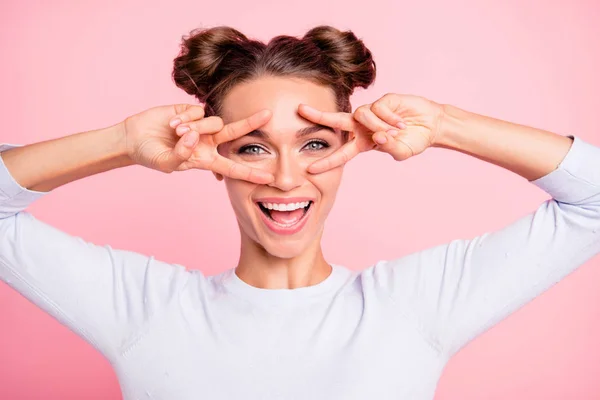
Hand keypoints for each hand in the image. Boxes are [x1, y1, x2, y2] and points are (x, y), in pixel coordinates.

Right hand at [122, 104, 273, 183]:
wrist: (133, 138)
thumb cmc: (150, 155)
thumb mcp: (165, 164)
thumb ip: (181, 155)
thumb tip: (194, 137)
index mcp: (206, 159)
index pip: (233, 167)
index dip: (251, 172)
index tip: (269, 177)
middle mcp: (207, 142)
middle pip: (235, 133)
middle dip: (251, 123)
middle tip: (268, 114)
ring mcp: (200, 125)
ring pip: (213, 122)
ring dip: (196, 127)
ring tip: (175, 132)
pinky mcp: (190, 111)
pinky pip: (198, 111)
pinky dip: (186, 118)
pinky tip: (172, 123)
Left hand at [298, 93, 444, 172]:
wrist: (432, 125)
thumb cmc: (414, 140)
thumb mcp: (402, 152)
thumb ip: (390, 147)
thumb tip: (378, 136)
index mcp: (363, 143)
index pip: (342, 153)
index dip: (328, 161)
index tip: (311, 169)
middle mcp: (364, 126)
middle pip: (336, 121)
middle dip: (318, 116)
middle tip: (300, 110)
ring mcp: (372, 112)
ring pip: (362, 116)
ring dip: (378, 126)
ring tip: (396, 131)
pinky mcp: (384, 100)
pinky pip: (378, 109)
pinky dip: (390, 119)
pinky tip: (401, 123)